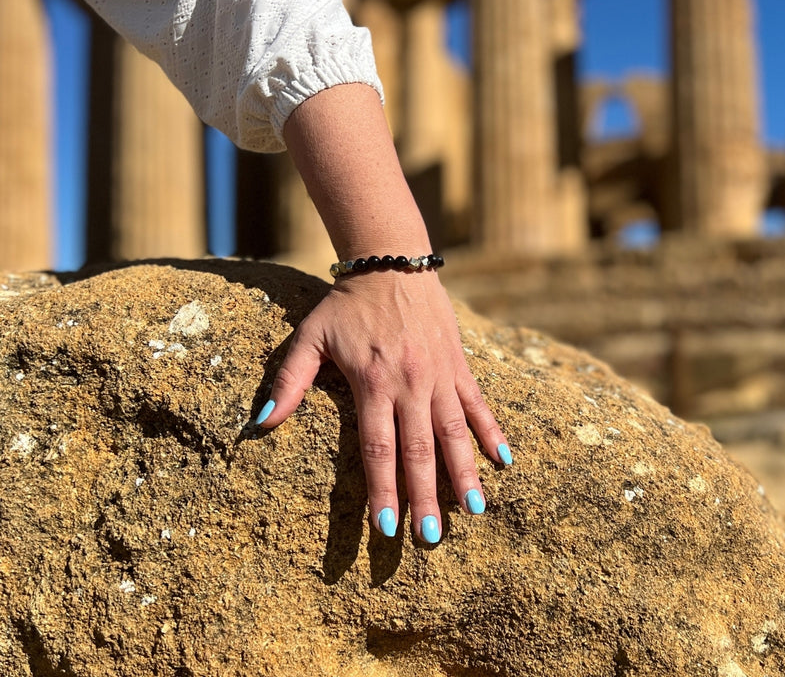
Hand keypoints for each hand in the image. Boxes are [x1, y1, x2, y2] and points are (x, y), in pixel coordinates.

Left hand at [255, 269, 510, 542]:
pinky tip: (505, 461)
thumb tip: (262, 424)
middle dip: (425, 497)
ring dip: (465, 473)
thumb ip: (289, 382)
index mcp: (373, 382)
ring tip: (474, 512)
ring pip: (454, 432)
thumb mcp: (310, 337)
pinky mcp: (459, 364)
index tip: (386, 528)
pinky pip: (478, 404)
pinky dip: (492, 432)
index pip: (378, 448)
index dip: (382, 490)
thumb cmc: (346, 304)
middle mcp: (410, 383)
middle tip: (429, 538)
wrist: (391, 263)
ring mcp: (440, 375)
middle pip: (419, 449)